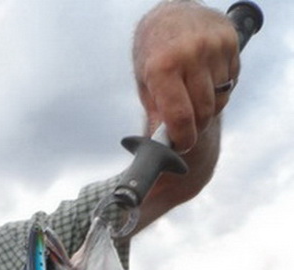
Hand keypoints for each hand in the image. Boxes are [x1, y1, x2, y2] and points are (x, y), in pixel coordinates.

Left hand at [133, 1, 239, 152]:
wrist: (171, 15)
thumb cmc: (154, 53)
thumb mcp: (146, 84)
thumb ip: (157, 116)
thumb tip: (164, 148)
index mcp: (163, 67)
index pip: (181, 117)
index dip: (183, 139)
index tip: (182, 146)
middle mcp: (191, 54)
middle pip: (203, 112)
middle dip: (195, 126)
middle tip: (186, 126)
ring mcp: (214, 46)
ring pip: (219, 100)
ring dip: (208, 107)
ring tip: (193, 97)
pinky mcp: (230, 42)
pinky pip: (230, 83)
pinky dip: (219, 89)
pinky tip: (205, 79)